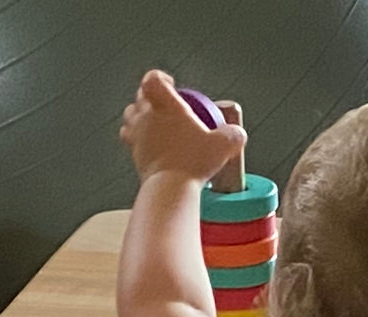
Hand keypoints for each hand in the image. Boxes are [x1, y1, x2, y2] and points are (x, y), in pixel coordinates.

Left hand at [119, 69, 246, 184]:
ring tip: (153, 123)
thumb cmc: (193, 163)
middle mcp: (146, 115)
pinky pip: (130, 139)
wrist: (170, 187)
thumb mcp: (223, 146)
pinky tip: (149, 146)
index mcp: (165, 105)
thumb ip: (232, 135)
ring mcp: (136, 134)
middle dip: (151, 97)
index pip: (153, 79)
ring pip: (130, 115)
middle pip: (140, 95)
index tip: (170, 84)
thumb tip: (237, 134)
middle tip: (165, 107)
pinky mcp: (133, 153)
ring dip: (139, 115)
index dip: (160, 78)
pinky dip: (137, 138)